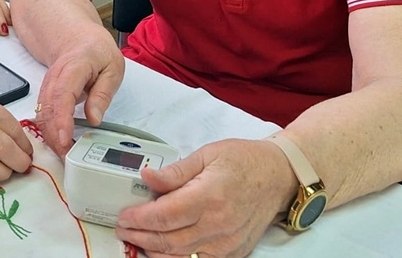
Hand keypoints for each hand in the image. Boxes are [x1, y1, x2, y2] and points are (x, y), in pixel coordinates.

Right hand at [34, 28, 123, 157]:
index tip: (64, 138)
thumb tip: (94, 118)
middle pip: (48, 108)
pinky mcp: (45, 94)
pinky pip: (42, 114)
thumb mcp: (112, 67)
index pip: (63, 95)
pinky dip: (47, 130)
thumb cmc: (96, 52)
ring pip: (41, 113)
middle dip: (54, 135)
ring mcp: (47, 85)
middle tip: (66, 156)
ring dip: (49, 136)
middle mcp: (55, 77)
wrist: (76, 38)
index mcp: (74, 66)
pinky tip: (56, 143)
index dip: (62, 119)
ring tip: (63, 154)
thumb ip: (103, 93)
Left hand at [115, 139, 294, 257]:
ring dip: (154, 252)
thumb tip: (147, 176)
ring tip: (137, 240)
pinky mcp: (233, 252)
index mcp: (210, 196)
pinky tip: (162, 252)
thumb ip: (175, 171)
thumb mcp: (207, 155)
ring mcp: (227, 243)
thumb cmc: (244, 161)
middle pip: (169, 240)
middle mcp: (220, 224)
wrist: (278, 177)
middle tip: (123, 227)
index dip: (140, 218)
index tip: (124, 215)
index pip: (165, 215)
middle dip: (140, 236)